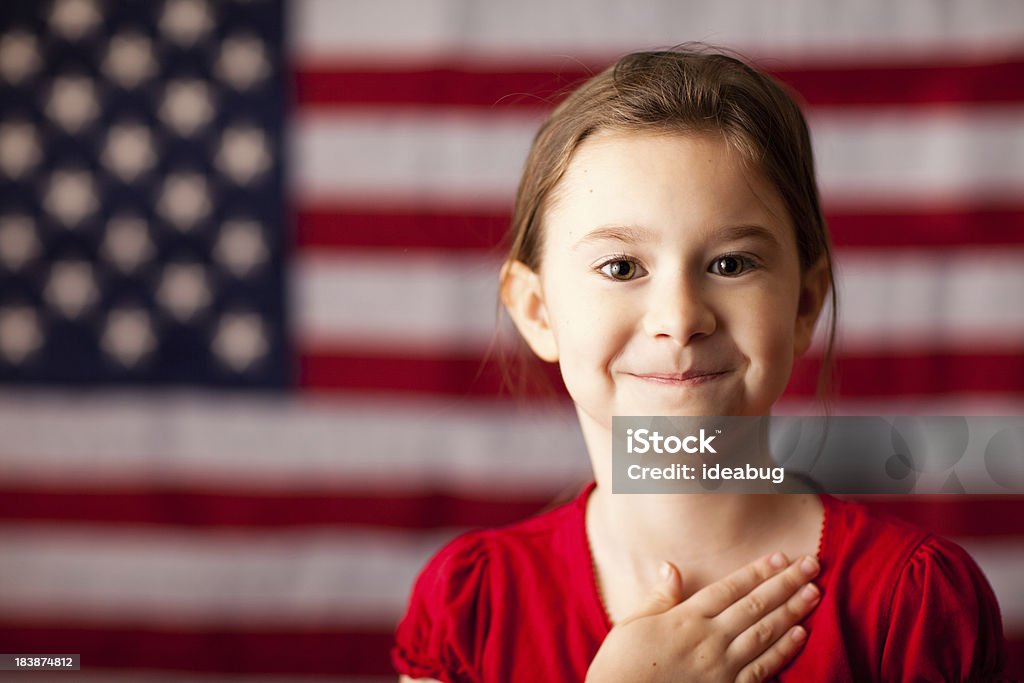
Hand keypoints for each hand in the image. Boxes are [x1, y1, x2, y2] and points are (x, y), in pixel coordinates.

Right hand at [585, 552, 819, 682]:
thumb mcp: (632, 624)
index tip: (780, 556)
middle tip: (811, 564)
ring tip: (813, 592)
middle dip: (786, 583)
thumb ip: (659, 597)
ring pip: (765, 633)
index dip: (758, 571)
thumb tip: (671, 567)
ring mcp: (721, 667)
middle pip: (755, 605)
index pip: (730, 588)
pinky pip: (763, 668)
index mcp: (685, 618)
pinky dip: (784, 650)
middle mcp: (709, 639)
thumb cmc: (620, 666)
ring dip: (793, 611)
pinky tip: (800, 635)